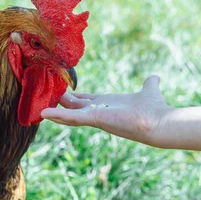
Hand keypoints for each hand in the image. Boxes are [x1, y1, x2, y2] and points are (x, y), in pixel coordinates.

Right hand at [41, 75, 172, 145]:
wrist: (160, 121)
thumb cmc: (155, 109)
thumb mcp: (149, 91)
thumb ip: (149, 84)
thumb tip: (154, 78)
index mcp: (109, 105)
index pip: (88, 102)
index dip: (76, 98)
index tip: (63, 93)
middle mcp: (101, 112)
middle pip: (76, 107)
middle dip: (62, 103)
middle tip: (47, 97)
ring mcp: (97, 117)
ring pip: (71, 114)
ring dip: (56, 111)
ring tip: (40, 107)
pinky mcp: (96, 119)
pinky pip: (73, 117)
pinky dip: (58, 116)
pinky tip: (44, 113)